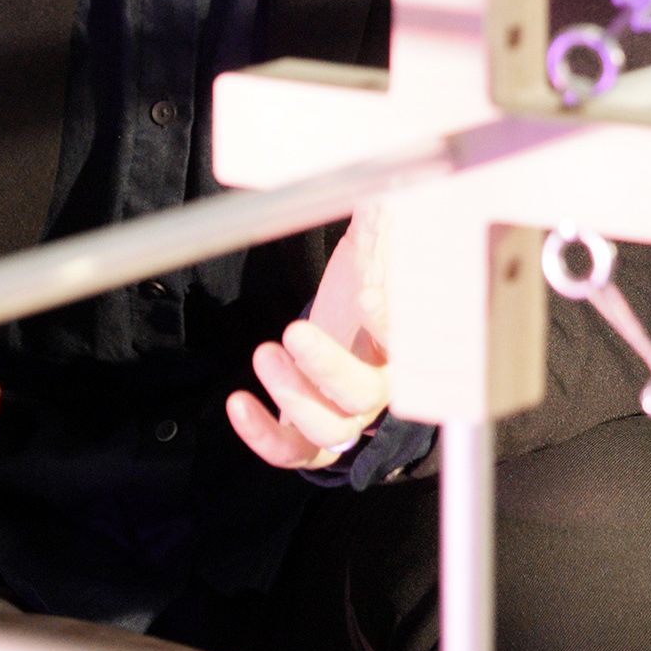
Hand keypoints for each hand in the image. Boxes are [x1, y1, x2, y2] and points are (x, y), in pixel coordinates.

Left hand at [226, 205, 391, 469]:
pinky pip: (295, 452)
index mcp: (408, 340)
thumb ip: (380, 224)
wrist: (358, 309)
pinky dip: (266, 437)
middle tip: (294, 333)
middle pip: (365, 395)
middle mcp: (384, 383)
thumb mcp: (376, 241)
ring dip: (293, 399)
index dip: (392, 326)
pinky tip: (238, 404)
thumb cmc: (373, 272)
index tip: (368, 296)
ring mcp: (349, 411)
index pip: (412, 344)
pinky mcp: (314, 427)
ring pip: (332, 432)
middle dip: (327, 368)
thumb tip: (382, 198)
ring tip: (264, 354)